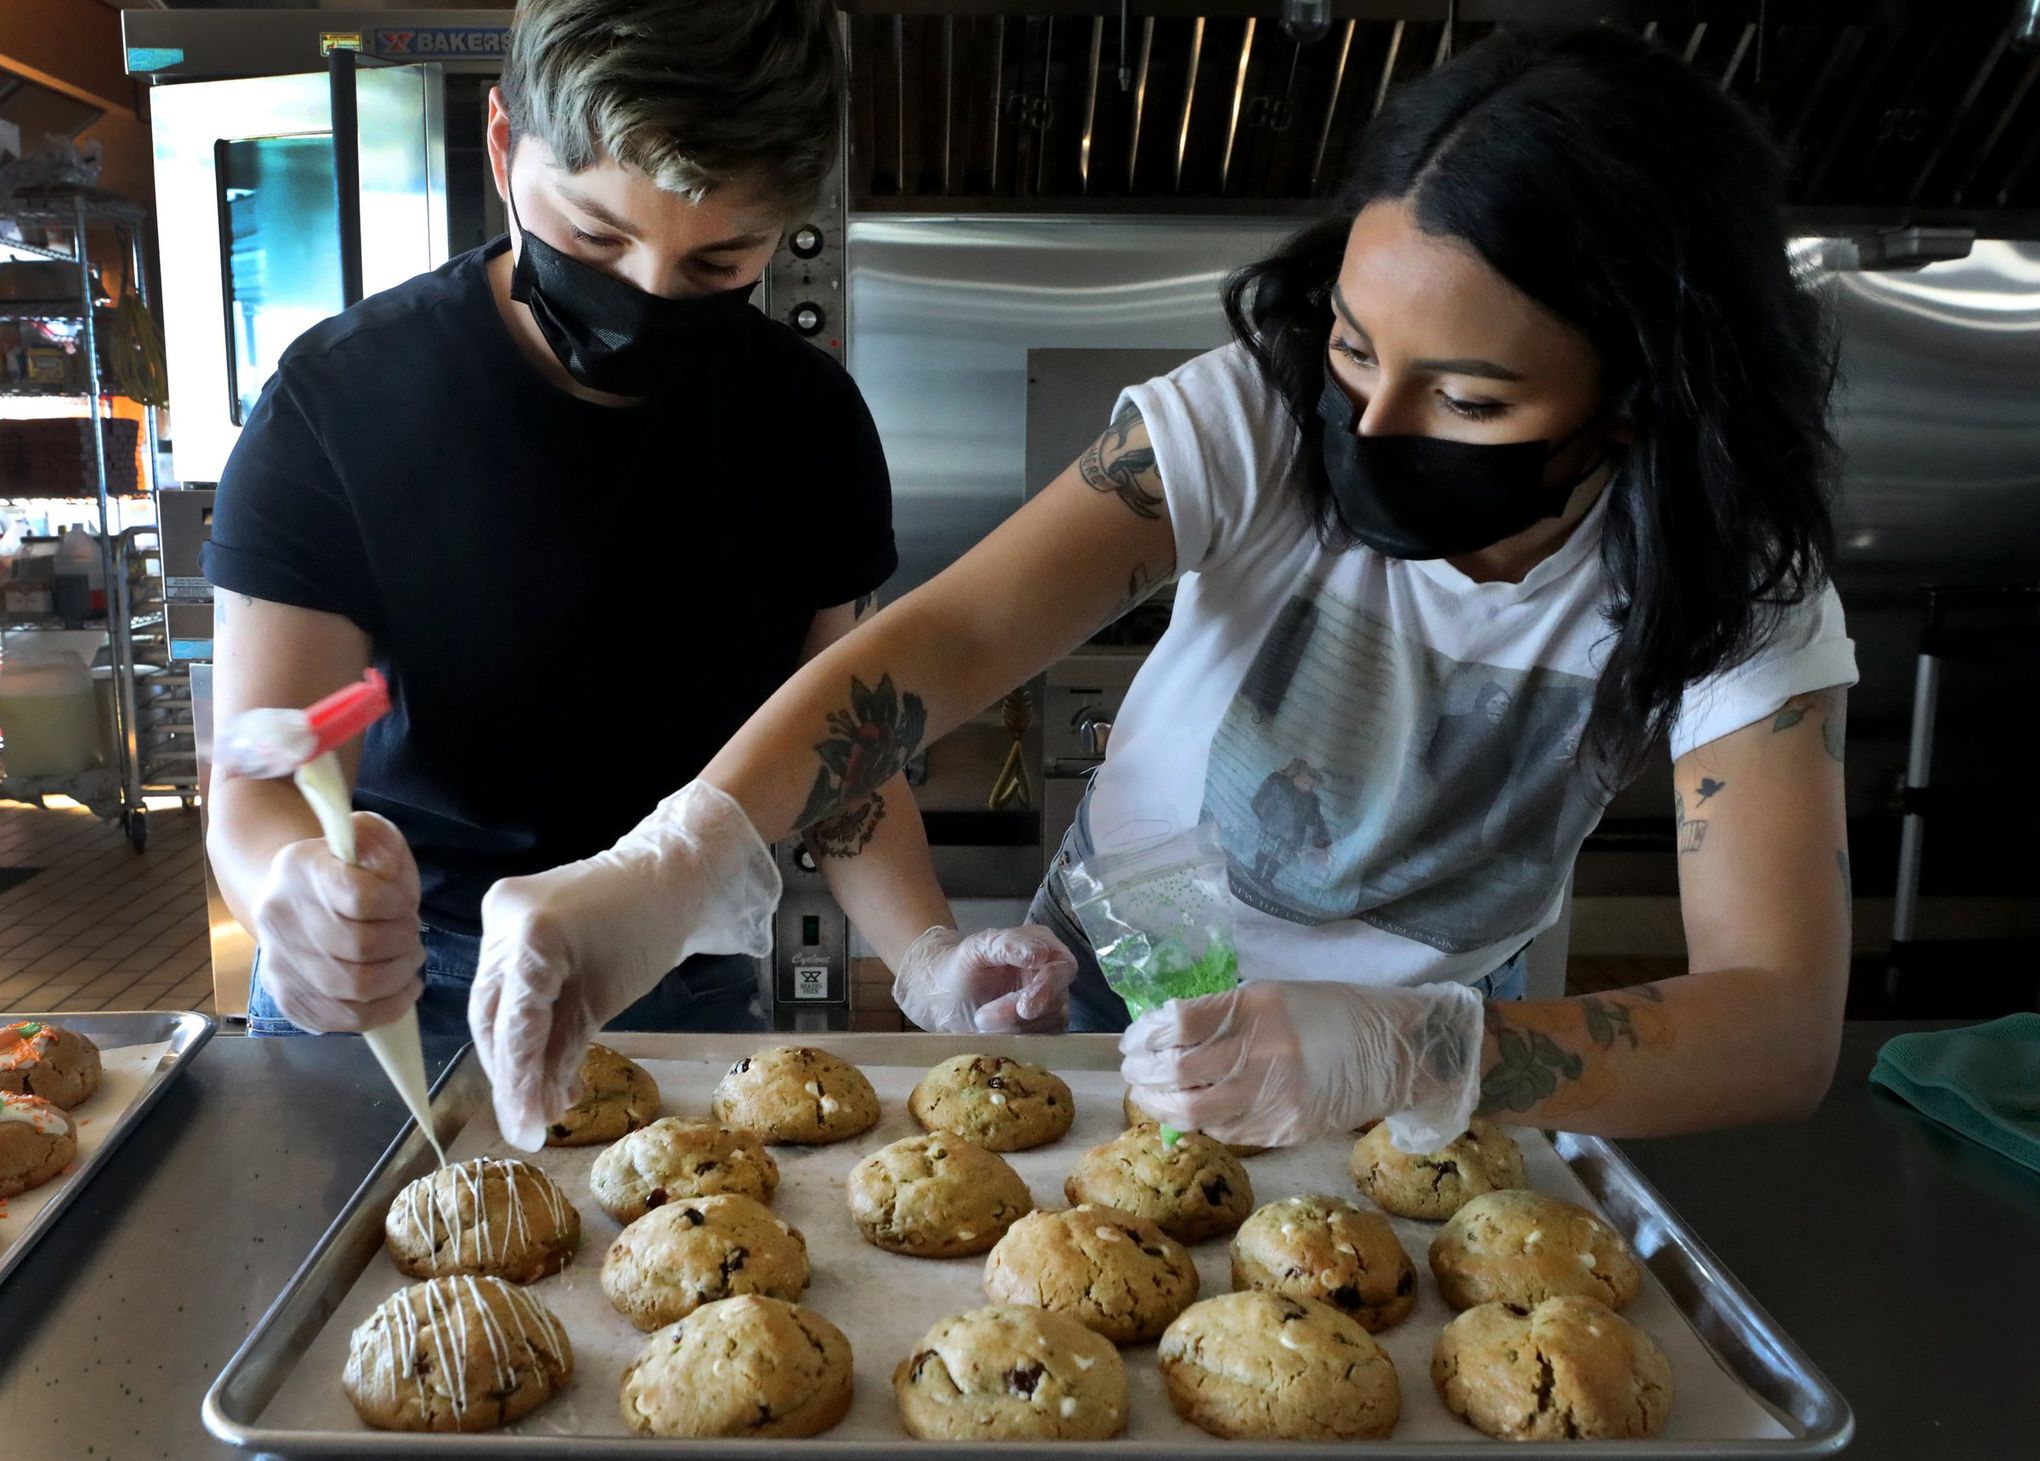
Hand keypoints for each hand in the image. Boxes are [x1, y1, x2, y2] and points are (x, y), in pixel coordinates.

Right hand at [250, 813, 423, 1032]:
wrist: (291, 893)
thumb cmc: (342, 867)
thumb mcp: (366, 836)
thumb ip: (381, 844)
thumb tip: (385, 873)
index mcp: (299, 868)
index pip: (361, 898)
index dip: (398, 906)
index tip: (406, 905)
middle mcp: (279, 916)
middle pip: (362, 948)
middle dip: (404, 944)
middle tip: (413, 936)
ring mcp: (278, 961)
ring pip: (355, 988)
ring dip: (399, 978)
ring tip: (410, 962)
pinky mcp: (287, 997)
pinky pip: (342, 1018)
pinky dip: (384, 1010)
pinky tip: (402, 992)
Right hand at [470, 781, 779, 1149]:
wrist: (667, 872)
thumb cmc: (651, 931)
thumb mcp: (606, 1000)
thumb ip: (563, 1054)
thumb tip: (536, 1110)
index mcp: (532, 937)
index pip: (513, 1027)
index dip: (516, 1087)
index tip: (525, 1134)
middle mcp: (502, 922)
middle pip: (491, 1017)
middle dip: (510, 1074)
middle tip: (531, 1122)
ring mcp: (498, 916)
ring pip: (493, 1003)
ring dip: (515, 1054)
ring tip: (545, 1100)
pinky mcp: (503, 917)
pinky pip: (504, 980)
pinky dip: (521, 1020)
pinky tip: (543, 1061)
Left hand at [892, 924, 1077, 1033]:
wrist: (942, 996)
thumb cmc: (959, 967)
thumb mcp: (976, 949)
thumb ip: (1007, 944)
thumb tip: (1040, 954)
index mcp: (1042, 945)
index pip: (1063, 967)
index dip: (1048, 988)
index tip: (1024, 1006)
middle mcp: (1051, 974)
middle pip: (1057, 1000)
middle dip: (1021, 1014)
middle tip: (984, 1018)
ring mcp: (1048, 1004)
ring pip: (1049, 1023)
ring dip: (1012, 1027)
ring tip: (979, 1020)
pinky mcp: (1040, 1028)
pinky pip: (1041, 1039)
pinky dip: (1015, 1039)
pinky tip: (990, 1033)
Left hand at [1118, 979, 1483, 1149]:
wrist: (1395, 1051)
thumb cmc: (1327, 1014)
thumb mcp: (1271, 996)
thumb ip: (1218, 1018)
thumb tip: (1161, 1040)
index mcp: (1257, 1007)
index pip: (1177, 1024)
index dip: (1145, 1036)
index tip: (1133, 1041)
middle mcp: (1265, 1052)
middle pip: (1178, 1074)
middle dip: (1142, 1076)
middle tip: (1132, 1071)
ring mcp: (1277, 1097)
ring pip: (1194, 1114)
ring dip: (1159, 1107)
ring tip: (1150, 1095)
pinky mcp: (1287, 1130)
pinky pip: (1226, 1132)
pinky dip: (1199, 1124)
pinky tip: (1191, 1112)